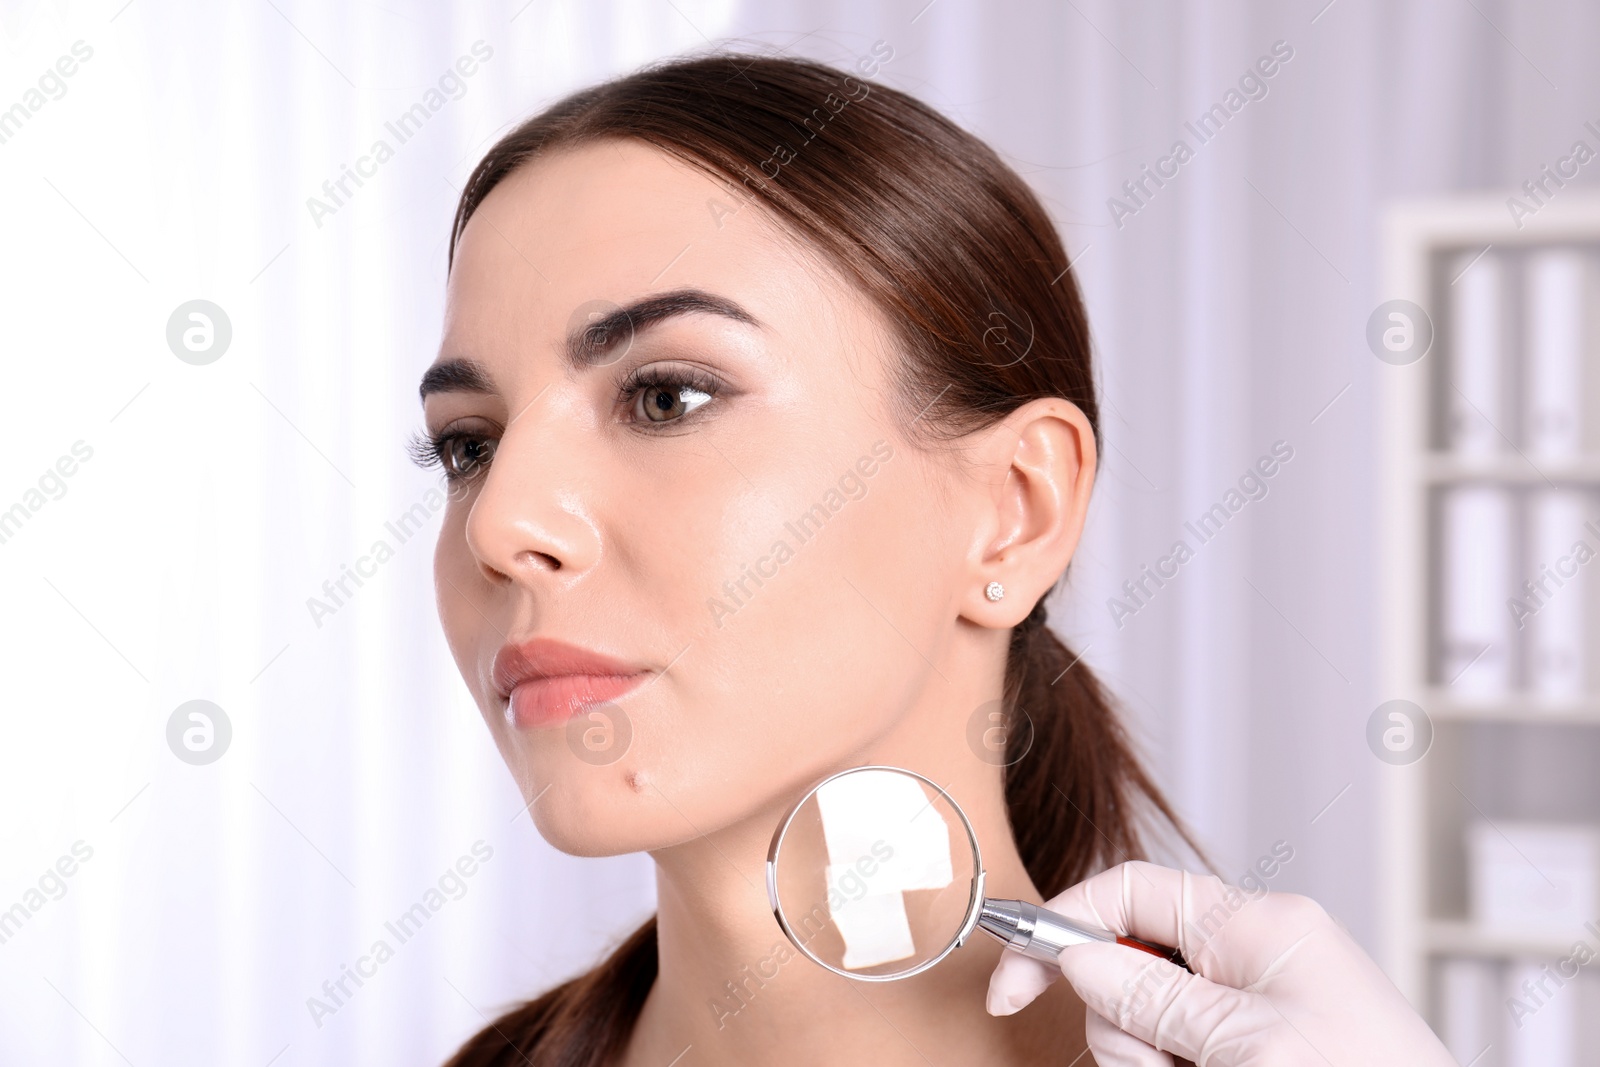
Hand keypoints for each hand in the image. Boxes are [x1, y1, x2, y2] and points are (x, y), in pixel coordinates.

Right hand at [984, 861, 1453, 1065]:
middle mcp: (1249, 957)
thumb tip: (1076, 957)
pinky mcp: (1247, 1051)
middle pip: (1127, 965)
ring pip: (1143, 1022)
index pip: (1132, 891)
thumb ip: (1155, 994)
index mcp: (1256, 924)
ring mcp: (1249, 1009)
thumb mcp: (1248, 1041)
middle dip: (1121, 1022)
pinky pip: (1173, 1052)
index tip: (1015, 980)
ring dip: (1147, 1060)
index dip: (1064, 923)